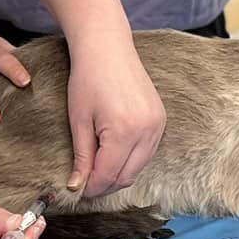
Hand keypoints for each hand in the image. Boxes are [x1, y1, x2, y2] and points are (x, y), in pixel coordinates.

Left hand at [64, 27, 164, 196]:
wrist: (107, 47)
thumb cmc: (88, 79)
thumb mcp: (79, 120)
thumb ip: (82, 157)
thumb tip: (78, 187)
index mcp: (124, 131)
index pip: (108, 176)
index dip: (91, 188)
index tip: (77, 190)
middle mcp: (147, 131)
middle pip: (126, 176)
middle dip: (105, 185)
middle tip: (85, 184)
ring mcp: (158, 125)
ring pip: (139, 167)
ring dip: (118, 174)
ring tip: (97, 169)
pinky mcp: (161, 120)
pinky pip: (147, 152)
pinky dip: (131, 160)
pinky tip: (113, 155)